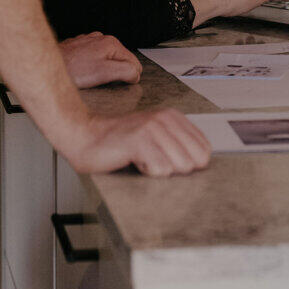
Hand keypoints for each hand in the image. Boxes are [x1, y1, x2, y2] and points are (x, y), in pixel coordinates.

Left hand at [59, 32, 141, 88]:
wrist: (46, 66)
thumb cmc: (72, 70)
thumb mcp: (104, 73)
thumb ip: (126, 71)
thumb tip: (136, 75)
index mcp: (111, 43)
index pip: (134, 63)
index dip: (130, 77)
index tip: (119, 85)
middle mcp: (100, 39)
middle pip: (120, 61)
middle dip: (115, 73)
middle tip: (101, 82)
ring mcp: (89, 42)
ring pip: (106, 60)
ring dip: (102, 71)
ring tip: (90, 79)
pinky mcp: (78, 47)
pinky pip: (92, 59)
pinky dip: (90, 67)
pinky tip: (82, 74)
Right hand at [67, 109, 211, 176]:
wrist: (84, 136)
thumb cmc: (117, 142)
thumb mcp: (154, 137)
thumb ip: (177, 145)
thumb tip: (201, 163)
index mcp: (172, 117)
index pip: (204, 150)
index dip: (188, 163)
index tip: (167, 160)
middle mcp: (165, 119)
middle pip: (194, 161)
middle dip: (174, 168)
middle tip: (151, 160)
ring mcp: (153, 128)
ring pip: (179, 166)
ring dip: (158, 170)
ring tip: (141, 158)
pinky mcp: (139, 140)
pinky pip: (160, 170)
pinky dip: (147, 172)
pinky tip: (133, 160)